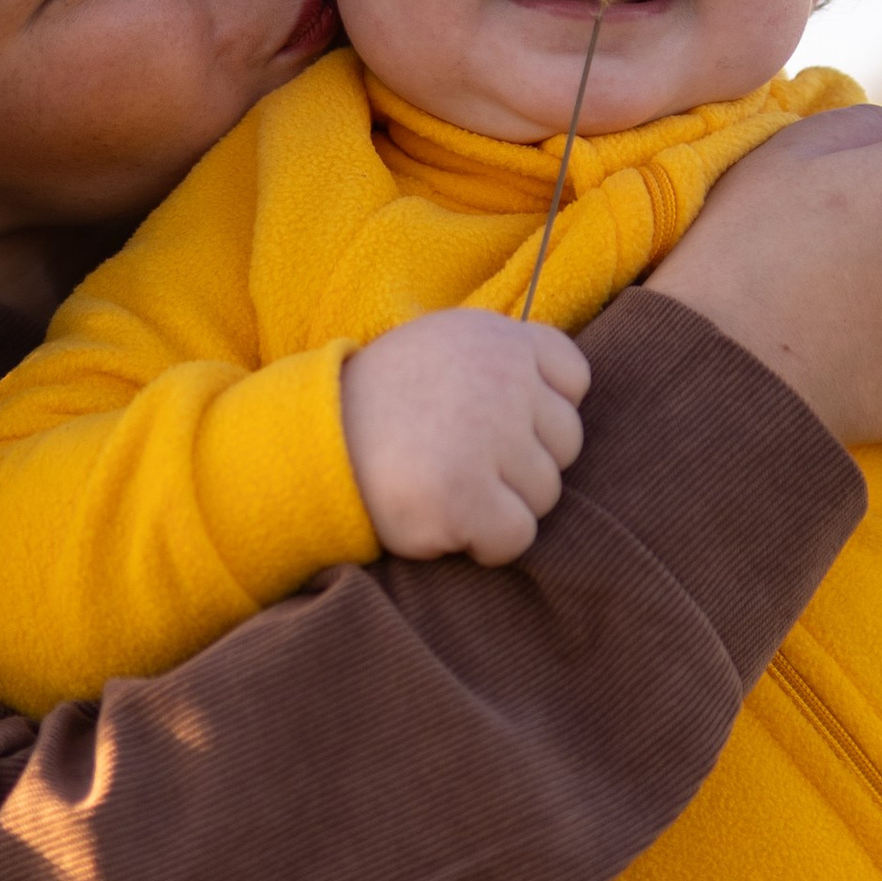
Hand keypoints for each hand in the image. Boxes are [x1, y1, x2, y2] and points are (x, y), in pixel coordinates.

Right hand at [340, 309, 591, 563]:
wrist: (308, 446)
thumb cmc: (381, 406)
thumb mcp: (441, 346)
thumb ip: (501, 359)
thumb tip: (564, 398)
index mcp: (498, 337)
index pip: (573, 378)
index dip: (540, 413)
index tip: (494, 424)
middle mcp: (502, 378)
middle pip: (565, 443)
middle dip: (521, 463)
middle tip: (460, 460)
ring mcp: (487, 437)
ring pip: (546, 493)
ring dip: (502, 503)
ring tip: (445, 485)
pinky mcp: (465, 495)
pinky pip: (517, 537)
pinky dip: (485, 543)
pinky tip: (443, 519)